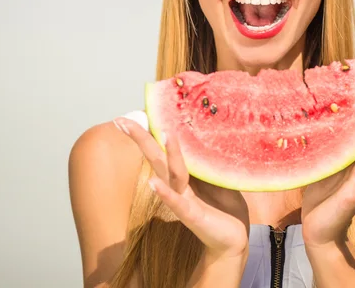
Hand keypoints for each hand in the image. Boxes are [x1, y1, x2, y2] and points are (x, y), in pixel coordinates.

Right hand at [113, 117, 249, 259]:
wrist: (233, 239)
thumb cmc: (224, 209)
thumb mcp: (219, 180)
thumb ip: (209, 162)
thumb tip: (208, 135)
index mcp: (185, 176)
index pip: (164, 150)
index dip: (152, 133)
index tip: (135, 114)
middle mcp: (179, 186)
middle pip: (157, 158)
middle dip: (140, 138)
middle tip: (120, 120)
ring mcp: (183, 200)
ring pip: (171, 174)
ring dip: (167, 154)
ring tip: (164, 133)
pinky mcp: (192, 215)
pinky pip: (177, 203)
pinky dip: (164, 193)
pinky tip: (153, 184)